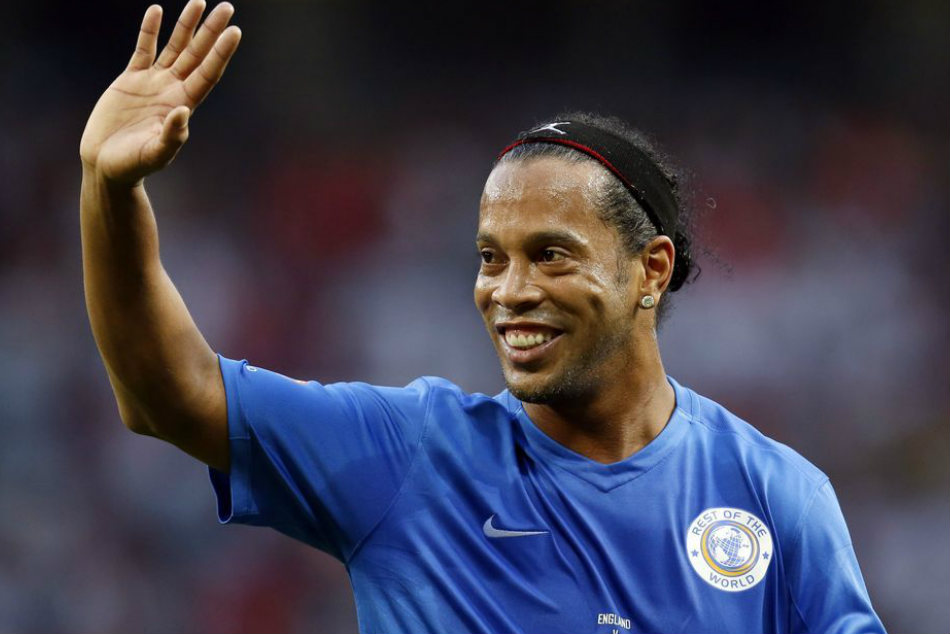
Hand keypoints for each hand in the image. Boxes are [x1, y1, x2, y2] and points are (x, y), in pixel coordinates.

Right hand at [80, 0, 240, 184]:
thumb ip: (172, 136)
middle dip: (211, 31)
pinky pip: (143, 49)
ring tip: (199, 1)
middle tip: (227, 7)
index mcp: (183, 105)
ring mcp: (153, 83)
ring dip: (187, 25)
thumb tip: (183, 111)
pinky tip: (158, 10)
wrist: (106, 165)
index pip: (208, 73)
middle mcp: (172, 90)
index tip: (235, 32)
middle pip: (197, 54)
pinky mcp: (131, 80)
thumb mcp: (155, 154)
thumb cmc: (133, 166)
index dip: (221, 53)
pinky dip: (149, 30)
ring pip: (174, 47)